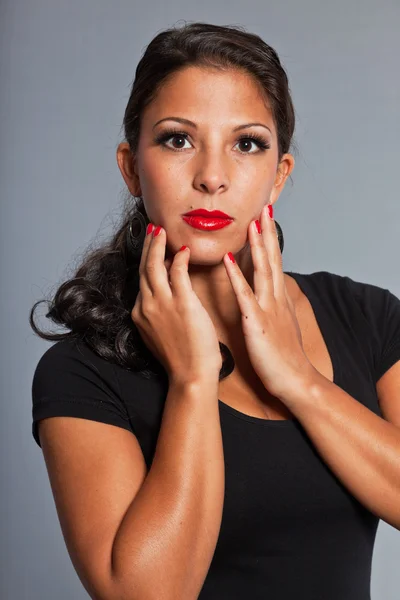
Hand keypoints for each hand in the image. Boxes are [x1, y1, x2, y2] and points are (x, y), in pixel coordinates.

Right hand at [131, 225, 221, 385]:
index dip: (147, 261)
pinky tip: (184, 249)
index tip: (152, 247)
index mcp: (141, 314)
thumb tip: (168, 299)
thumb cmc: (183, 358)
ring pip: (155, 265)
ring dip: (158, 245)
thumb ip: (160, 314)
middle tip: (153, 228)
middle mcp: (146, 306)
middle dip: (148, 246)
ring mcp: (162, 304)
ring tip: (162, 231)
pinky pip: (178, 273)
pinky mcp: (182, 304)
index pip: (142, 280)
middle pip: (144, 268)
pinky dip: (179, 258)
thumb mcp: (161, 334)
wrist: (191, 376)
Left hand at [222, 204, 314, 400]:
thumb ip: (275, 304)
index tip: (266, 217)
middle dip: (268, 232)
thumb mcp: (282, 323)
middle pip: (271, 259)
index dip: (270, 238)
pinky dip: (236, 277)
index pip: (274, 261)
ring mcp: (267, 309)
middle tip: (264, 207)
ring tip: (251, 224)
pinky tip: (228, 261)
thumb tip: (271, 290)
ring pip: (262, 271)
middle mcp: (275, 298)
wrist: (295, 379)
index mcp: (278, 298)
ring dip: (256, 247)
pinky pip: (244, 296)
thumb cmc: (285, 354)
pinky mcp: (256, 322)